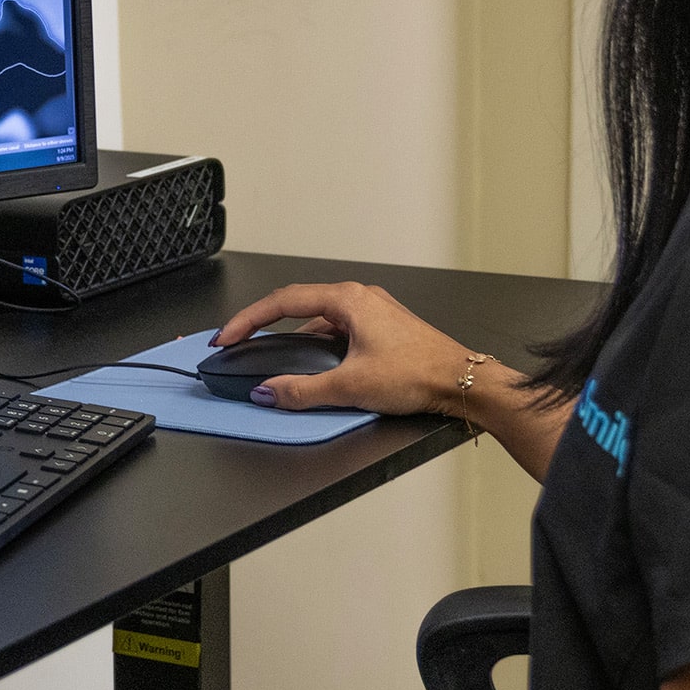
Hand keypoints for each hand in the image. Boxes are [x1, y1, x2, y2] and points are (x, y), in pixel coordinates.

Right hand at [214, 281, 482, 417]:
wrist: (463, 382)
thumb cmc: (417, 375)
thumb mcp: (351, 386)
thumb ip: (302, 391)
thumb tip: (268, 392)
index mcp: (348, 300)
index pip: (283, 302)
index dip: (249, 319)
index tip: (227, 336)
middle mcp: (360, 298)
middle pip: (298, 303)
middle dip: (264, 321)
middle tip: (238, 339)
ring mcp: (373, 311)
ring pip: (319, 316)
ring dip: (291, 332)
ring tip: (268, 351)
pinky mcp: (382, 327)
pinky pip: (337, 327)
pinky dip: (315, 340)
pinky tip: (312, 361)